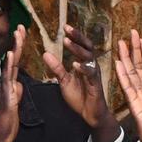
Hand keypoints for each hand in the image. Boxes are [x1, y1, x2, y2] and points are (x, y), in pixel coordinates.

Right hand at [0, 27, 27, 141]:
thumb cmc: (5, 124)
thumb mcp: (14, 105)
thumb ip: (16, 93)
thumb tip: (18, 84)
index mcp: (8, 85)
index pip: (15, 63)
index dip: (19, 48)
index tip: (22, 34)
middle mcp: (5, 84)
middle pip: (12, 59)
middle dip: (17, 42)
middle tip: (21, 26)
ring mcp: (4, 89)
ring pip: (10, 65)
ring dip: (15, 48)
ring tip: (18, 34)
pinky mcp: (5, 97)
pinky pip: (7, 79)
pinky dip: (9, 66)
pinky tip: (10, 54)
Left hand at [43, 24, 118, 141]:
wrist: (90, 114)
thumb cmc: (80, 96)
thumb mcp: (64, 81)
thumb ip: (57, 68)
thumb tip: (45, 53)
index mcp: (84, 63)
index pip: (80, 45)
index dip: (74, 36)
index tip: (65, 27)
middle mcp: (91, 66)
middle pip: (87, 46)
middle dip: (78, 37)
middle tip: (67, 28)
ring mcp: (94, 75)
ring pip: (89, 58)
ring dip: (78, 49)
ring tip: (67, 42)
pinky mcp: (96, 85)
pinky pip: (91, 74)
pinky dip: (84, 69)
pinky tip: (75, 64)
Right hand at [117, 30, 141, 141]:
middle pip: (139, 69)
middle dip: (135, 51)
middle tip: (131, 33)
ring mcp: (140, 101)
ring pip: (132, 75)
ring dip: (126, 59)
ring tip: (121, 42)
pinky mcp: (136, 108)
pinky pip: (129, 89)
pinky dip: (123, 75)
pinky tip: (118, 63)